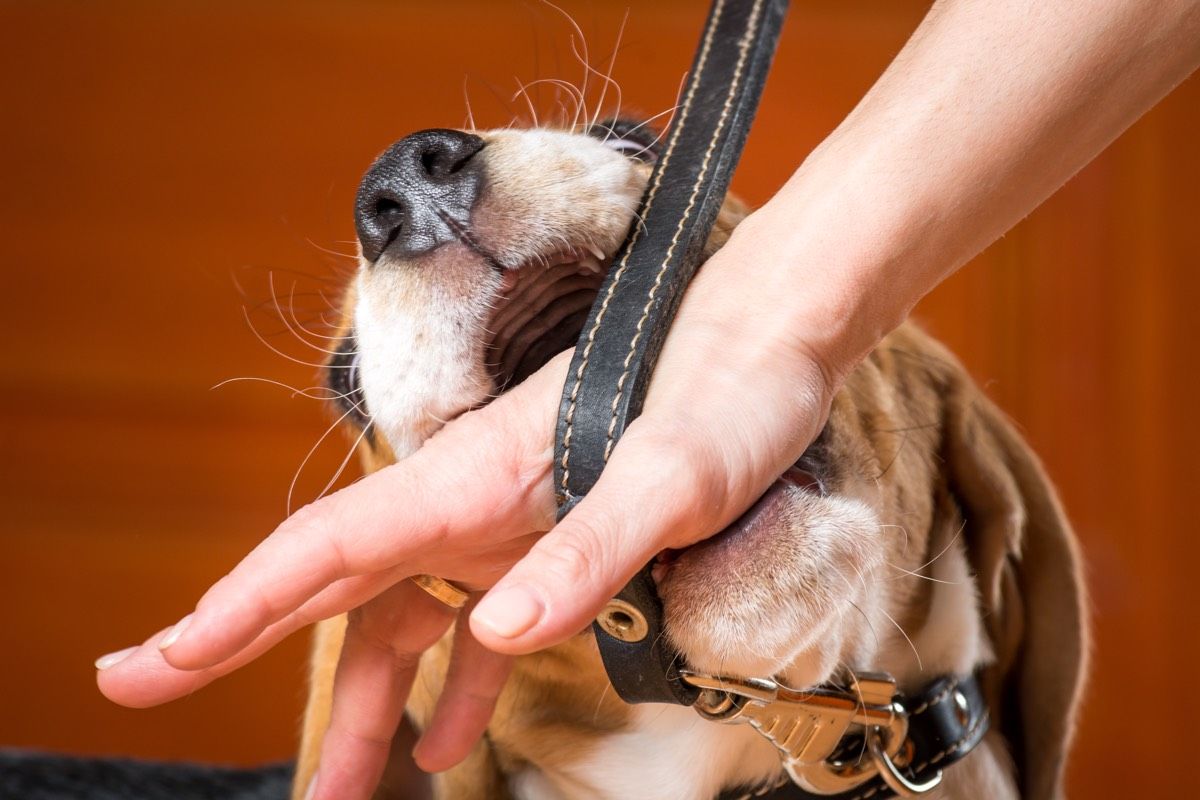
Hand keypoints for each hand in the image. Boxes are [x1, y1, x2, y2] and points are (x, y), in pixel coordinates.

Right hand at [96, 212, 843, 799]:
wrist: (767, 350)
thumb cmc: (721, 397)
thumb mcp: (669, 478)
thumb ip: (585, 552)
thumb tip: (497, 638)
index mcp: (471, 480)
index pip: (323, 547)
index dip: (232, 606)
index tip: (153, 660)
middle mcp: (466, 503)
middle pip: (331, 587)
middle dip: (238, 642)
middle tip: (151, 687)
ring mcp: (500, 526)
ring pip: (402, 626)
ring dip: (365, 709)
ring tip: (341, 795)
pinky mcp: (545, 544)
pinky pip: (477, 630)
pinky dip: (456, 690)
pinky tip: (448, 743)